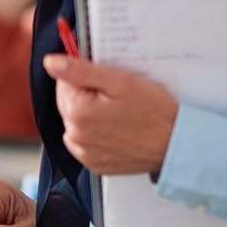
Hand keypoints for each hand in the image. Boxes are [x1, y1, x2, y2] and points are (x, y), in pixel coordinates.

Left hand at [44, 54, 178, 174]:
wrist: (176, 143)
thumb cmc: (153, 111)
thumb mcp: (119, 81)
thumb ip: (79, 70)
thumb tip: (50, 62)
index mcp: (76, 112)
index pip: (63, 81)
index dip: (84, 75)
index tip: (105, 77)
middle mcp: (74, 136)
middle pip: (68, 102)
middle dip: (86, 94)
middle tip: (116, 95)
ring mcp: (84, 153)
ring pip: (76, 122)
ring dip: (90, 113)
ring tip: (118, 113)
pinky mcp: (95, 164)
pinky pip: (86, 142)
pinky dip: (96, 133)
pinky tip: (116, 128)